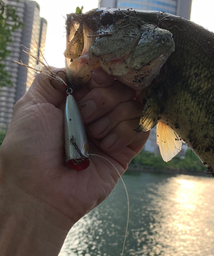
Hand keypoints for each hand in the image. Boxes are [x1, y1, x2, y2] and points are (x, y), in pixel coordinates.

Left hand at [0, 68, 148, 231]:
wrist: (39, 190)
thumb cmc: (30, 148)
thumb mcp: (33, 104)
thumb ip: (54, 78)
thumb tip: (82, 64)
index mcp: (76, 100)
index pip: (103, 73)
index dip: (104, 71)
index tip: (95, 78)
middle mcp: (97, 113)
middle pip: (121, 85)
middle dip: (103, 97)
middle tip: (85, 116)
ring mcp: (112, 131)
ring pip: (134, 104)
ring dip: (112, 116)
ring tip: (93, 136)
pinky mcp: (126, 151)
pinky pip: (141, 128)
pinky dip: (125, 131)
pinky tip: (107, 145)